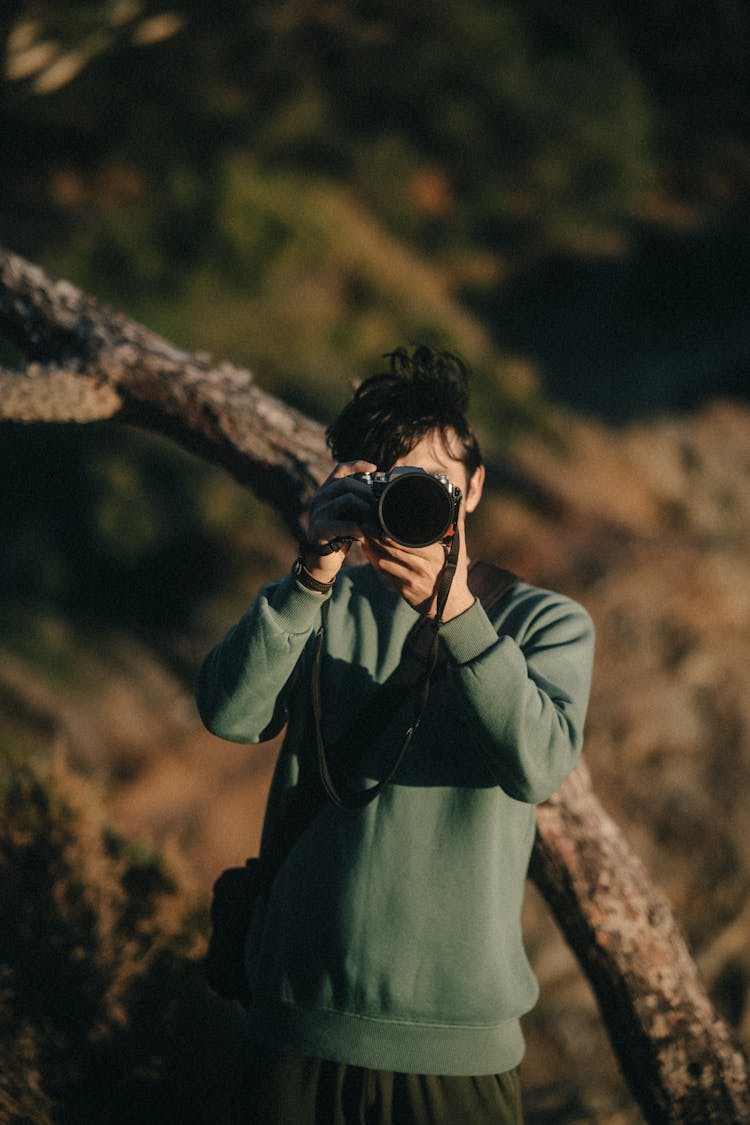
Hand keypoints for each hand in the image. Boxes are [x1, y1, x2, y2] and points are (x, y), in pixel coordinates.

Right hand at [302, 460, 376, 581]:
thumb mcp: (346, 516)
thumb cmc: (338, 537)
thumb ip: (355, 503)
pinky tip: (365, 535)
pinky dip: (362, 529)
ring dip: (367, 510)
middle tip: (378, 507)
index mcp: (325, 492)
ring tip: (374, 522)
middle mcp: (319, 498)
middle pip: (347, 483)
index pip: (340, 469)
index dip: (357, 465)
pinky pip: (348, 523)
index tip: (375, 468)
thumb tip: (378, 494)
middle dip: (367, 493)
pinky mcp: (321, 529)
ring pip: (349, 499)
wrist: (320, 562)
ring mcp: (318, 513)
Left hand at [362, 503, 473, 620]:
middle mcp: (421, 567)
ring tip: (364, 536)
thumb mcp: (458, 552)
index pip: (407, 542)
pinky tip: (369, 552)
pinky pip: (384, 574)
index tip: (380, 521)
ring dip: (373, 549)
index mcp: (433, 556)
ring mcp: (410, 580)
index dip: (391, 533)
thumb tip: (459, 506)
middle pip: (392, 549)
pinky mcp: (403, 590)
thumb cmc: (454, 576)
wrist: (452, 606)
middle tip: (365, 524)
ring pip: (385, 562)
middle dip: (377, 537)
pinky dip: (375, 562)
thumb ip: (457, 529)